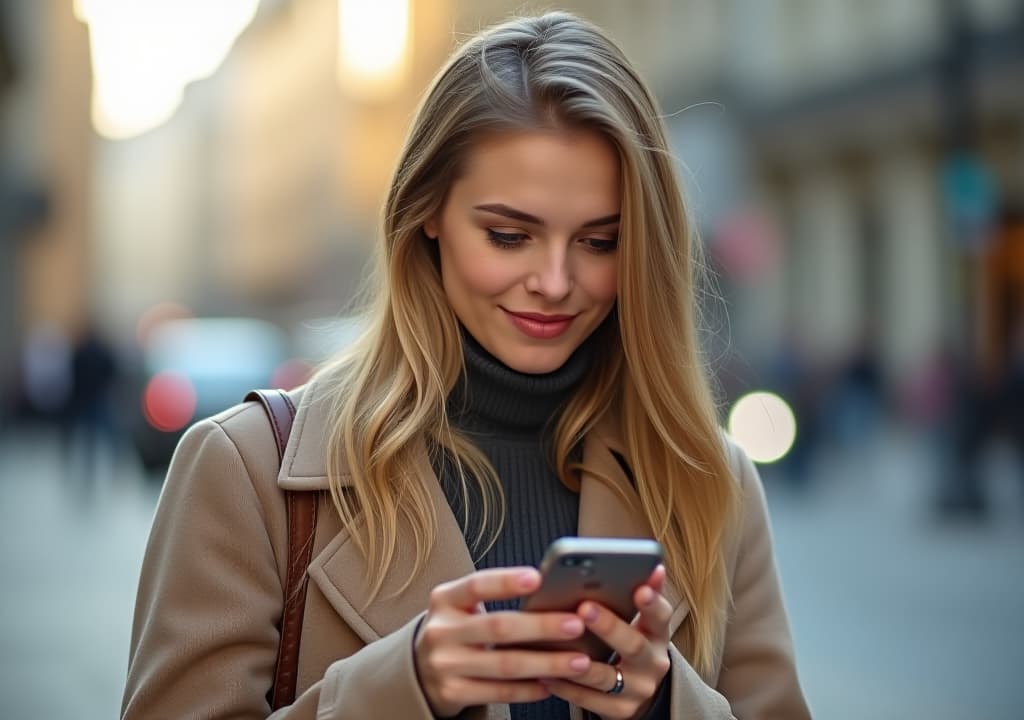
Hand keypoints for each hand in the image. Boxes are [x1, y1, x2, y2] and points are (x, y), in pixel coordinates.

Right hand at [414, 567, 596, 717]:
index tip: (538, 578)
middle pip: (498, 627)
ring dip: (546, 663)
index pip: (476, 585)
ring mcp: (444, 664)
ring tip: (578, 661)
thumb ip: (494, 597)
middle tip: (576, 625)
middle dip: (541, 627)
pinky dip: (528, 689)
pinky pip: (498, 692)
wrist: (421, 667)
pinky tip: (550, 684)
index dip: (506, 581)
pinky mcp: (451, 693)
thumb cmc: (458, 628)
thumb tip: (551, 593)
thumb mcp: (462, 606)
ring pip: (504, 664)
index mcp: (445, 599)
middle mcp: (441, 630)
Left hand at [539, 565, 671, 719]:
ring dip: (580, 662)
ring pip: (607, 677)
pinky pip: (589, 700)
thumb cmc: (628, 641)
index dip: (652, 602)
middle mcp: (653, 662)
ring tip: (556, 646)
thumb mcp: (637, 620)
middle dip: (608, 626)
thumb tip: (639, 564)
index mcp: (657, 633)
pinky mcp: (620, 711)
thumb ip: (630, 595)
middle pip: (633, 644)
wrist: (637, 688)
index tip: (640, 587)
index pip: (661, 615)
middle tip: (585, 607)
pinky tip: (546, 674)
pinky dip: (567, 687)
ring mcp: (638, 689)